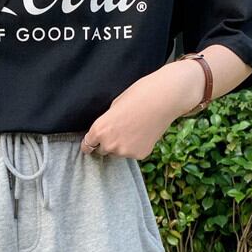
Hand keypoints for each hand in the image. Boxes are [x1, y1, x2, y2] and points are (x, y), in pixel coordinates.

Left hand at [81, 62, 204, 159]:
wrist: (163, 99)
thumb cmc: (138, 96)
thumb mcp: (114, 107)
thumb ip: (107, 122)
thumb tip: (106, 132)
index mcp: (99, 129)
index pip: (87, 145)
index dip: (89, 145)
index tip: (90, 146)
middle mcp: (109, 144)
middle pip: (103, 150)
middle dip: (108, 143)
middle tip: (120, 130)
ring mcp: (125, 151)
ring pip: (118, 153)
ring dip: (122, 145)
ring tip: (134, 129)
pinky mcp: (139, 155)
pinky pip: (133, 153)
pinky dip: (136, 146)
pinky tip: (143, 133)